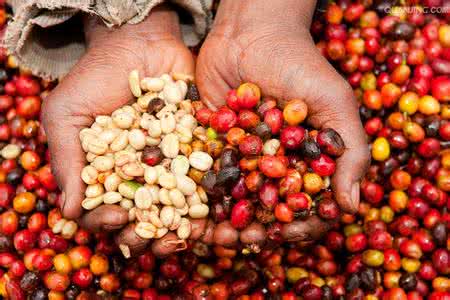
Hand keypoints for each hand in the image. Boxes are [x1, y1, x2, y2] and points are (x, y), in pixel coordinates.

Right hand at [41, 5, 193, 252]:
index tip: (115, 218)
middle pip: (143, 219)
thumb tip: (68, 212)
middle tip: (158, 241)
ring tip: (187, 236)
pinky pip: (203, 181)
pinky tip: (210, 214)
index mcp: (105, 175)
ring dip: (180, 229)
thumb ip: (67, 161)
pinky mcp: (197, 151)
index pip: (103, 212)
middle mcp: (139, 177)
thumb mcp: (67, 116)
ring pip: (176, 209)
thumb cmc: (95, 78)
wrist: (138, 43)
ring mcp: (170, 166)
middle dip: (148, 236)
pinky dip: (207, 200)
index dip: (107, 223)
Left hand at [196, 0, 369, 239]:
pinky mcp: (214, 143)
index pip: (305, 204)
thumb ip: (349, 152)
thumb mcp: (335, 103)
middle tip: (239, 241)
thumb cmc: (299, 63)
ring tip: (211, 234)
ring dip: (223, 219)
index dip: (296, 224)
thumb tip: (352, 207)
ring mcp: (243, 155)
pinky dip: (199, 193)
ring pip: (234, 197)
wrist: (251, 32)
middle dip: (254, 228)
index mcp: (306, 161)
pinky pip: (206, 174)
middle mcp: (275, 163)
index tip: (282, 233)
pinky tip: (188, 208)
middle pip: (266, 207)